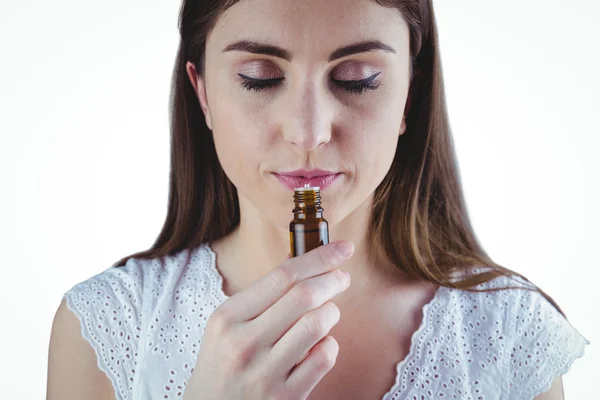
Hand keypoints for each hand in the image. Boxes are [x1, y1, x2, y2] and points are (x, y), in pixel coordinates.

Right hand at [183, 241, 353, 399]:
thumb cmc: (223, 364)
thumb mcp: (227, 326)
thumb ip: (261, 297)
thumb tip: (303, 264)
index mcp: (228, 318)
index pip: (282, 276)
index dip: (319, 258)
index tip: (341, 249)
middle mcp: (244, 343)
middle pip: (304, 296)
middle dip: (332, 280)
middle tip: (342, 278)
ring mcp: (264, 373)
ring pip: (317, 324)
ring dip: (332, 312)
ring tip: (328, 312)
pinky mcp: (284, 397)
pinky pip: (323, 358)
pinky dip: (330, 344)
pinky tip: (321, 343)